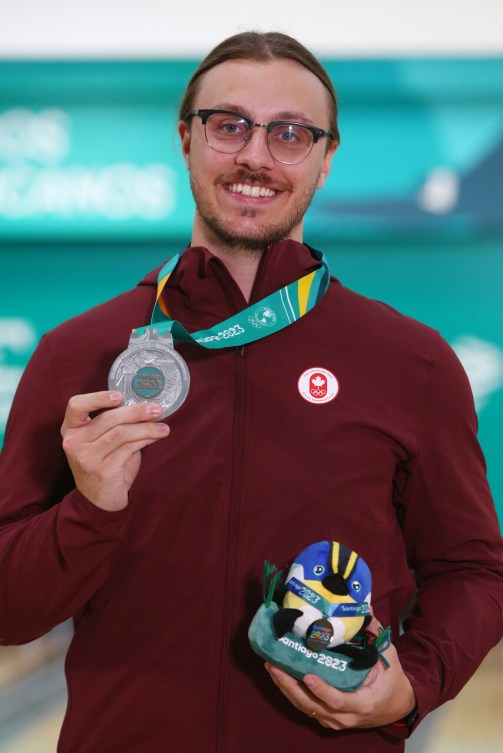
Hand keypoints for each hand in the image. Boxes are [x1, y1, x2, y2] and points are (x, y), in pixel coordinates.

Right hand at [61, 391, 169, 510]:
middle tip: (156, 409)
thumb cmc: (105, 463)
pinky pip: (129, 448)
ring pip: (121, 433)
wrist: (100, 499)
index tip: (120, 396)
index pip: (76, 406)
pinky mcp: (102, 470)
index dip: (98, 398)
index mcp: (71, 429)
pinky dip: (146, 439)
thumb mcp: (103, 440)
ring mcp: (86, 457)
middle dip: (136, 412)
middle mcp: (74, 442)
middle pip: (108, 418)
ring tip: (163, 427)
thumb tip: (145, 406)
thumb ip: (114, 423)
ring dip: (147, 428)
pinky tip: (156, 437)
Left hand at [265, 616, 415, 729]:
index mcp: (363, 703)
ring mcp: (335, 720)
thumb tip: (364, 608)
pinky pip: (306, 707)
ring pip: (306, 708)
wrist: (396, 705)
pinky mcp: (327, 717)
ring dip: (286, 689)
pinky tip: (279, 676)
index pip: (339, 701)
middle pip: (313, 706)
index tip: (307, 676)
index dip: (322, 691)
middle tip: (273, 666)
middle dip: (291, 687)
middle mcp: (346, 716)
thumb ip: (376, 634)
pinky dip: (291, 693)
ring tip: (270, 667)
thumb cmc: (391, 680)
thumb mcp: (388, 656)